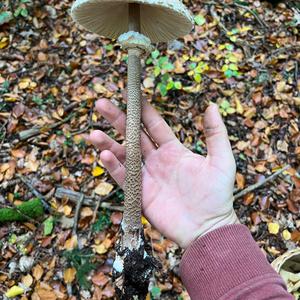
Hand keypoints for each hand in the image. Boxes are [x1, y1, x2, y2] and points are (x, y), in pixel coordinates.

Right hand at [88, 99, 238, 248]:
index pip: (154, 125)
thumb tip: (212, 105)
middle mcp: (157, 160)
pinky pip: (123, 177)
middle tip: (102, 105)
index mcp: (173, 150)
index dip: (142, 110)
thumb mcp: (221, 160)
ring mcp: (147, 176)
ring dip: (108, 143)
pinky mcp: (140, 194)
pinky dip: (113, 166)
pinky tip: (104, 155)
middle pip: (133, 135)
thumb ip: (215, 133)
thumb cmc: (217, 195)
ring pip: (123, 155)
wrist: (208, 229)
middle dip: (118, 120)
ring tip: (94, 133)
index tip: (131, 93)